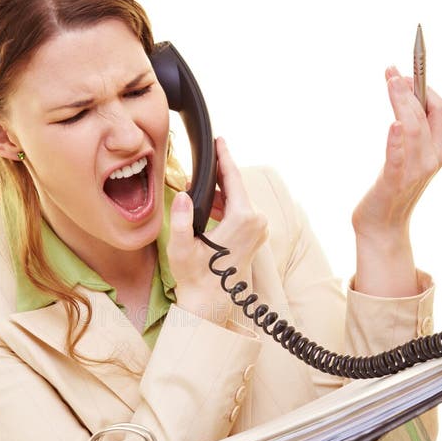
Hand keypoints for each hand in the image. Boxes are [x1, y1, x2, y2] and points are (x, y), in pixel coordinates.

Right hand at [167, 138, 267, 324]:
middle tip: (204, 160)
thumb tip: (184, 195)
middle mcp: (257, 221)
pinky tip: (210, 205)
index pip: (234, 178)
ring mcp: (260, 229)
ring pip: (239, 198)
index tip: (219, 139)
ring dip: (221, 190)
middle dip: (219, 174)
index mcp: (243, 219)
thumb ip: (181, 220)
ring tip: (201, 185)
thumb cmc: (195, 277)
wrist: (210, 301)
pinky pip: (242, 209)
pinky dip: (227, 203)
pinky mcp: (257, 236)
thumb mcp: (181, 248)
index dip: (225, 156)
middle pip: (237, 186)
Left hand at [351, 67, 441, 296]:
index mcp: (439, 151)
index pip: (441, 110)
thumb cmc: (392, 188)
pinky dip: (396, 140)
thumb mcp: (409, 157)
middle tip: (393, 71)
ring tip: (391, 83)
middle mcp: (432, 160)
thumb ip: (411, 131)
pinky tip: (394, 124)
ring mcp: (414, 172)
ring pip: (413, 129)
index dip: (426, 88)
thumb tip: (403, 96)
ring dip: (402, 103)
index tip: (407, 73)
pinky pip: (397, 158)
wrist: (381, 227)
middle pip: (426, 115)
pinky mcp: (393, 183)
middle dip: (410, 90)